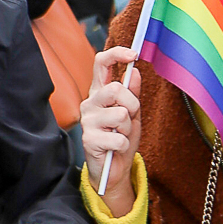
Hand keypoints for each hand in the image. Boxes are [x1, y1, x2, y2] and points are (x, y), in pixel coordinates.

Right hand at [81, 47, 141, 216]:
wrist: (114, 169)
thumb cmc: (122, 138)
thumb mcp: (133, 113)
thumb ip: (133, 92)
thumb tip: (134, 71)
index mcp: (100, 91)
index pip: (101, 63)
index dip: (116, 54)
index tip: (133, 54)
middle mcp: (91, 102)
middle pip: (116, 89)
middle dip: (132, 104)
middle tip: (130, 117)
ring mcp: (88, 120)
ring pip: (120, 114)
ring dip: (128, 128)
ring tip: (121, 135)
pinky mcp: (88, 139)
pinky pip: (118, 138)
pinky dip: (123, 145)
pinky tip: (115, 148)